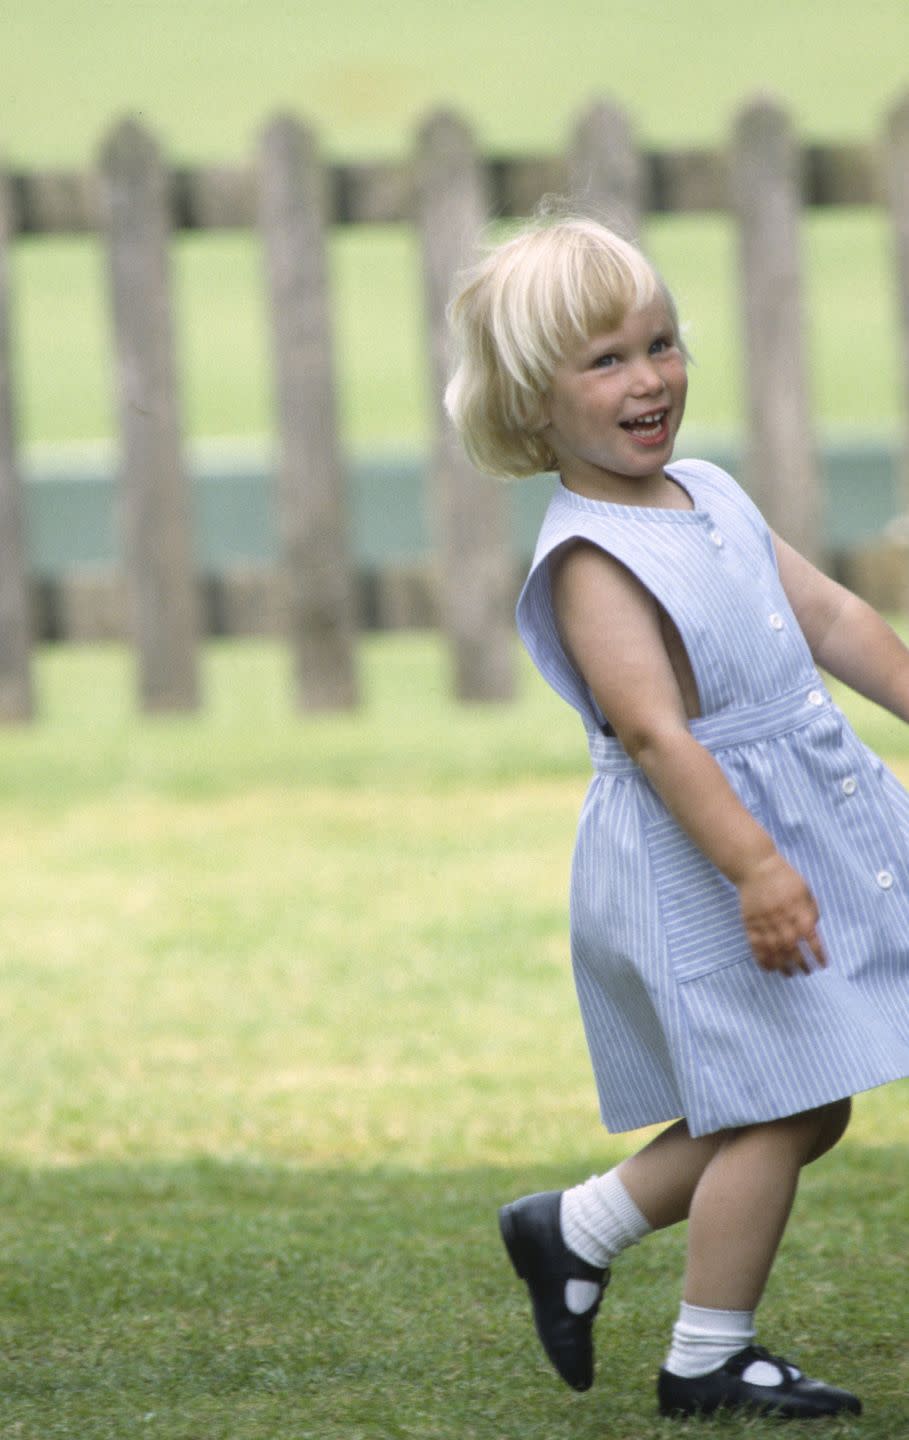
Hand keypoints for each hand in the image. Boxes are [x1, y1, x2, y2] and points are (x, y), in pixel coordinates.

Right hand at [736, 853, 826, 976]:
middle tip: (806, 972)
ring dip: (783, 966)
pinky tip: (768, 968)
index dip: (818, 955)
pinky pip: (756, 946)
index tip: (823, 965)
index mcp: (799, 912)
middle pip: (793, 950)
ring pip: (775, 951)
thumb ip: (811, 911)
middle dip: (801, 964)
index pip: (812, 940)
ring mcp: (765, 923)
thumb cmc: (785, 878)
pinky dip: (762, 959)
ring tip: (789, 974)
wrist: (757, 868)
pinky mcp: (750, 924)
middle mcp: (783, 920)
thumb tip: (813, 929)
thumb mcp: (805, 892)